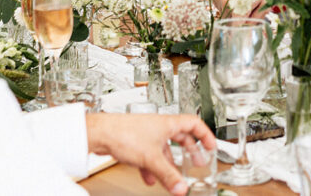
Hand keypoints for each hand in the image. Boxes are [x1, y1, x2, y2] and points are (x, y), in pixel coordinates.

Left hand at [85, 112, 215, 195]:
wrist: (100, 133)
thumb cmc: (124, 133)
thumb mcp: (152, 158)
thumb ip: (168, 175)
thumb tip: (181, 188)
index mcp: (168, 123)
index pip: (194, 124)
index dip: (205, 134)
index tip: (211, 145)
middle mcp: (159, 126)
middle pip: (181, 137)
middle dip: (189, 151)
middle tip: (197, 161)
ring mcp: (147, 134)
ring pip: (164, 149)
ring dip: (169, 163)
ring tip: (173, 176)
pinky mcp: (135, 142)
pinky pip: (150, 155)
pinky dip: (152, 168)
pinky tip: (150, 179)